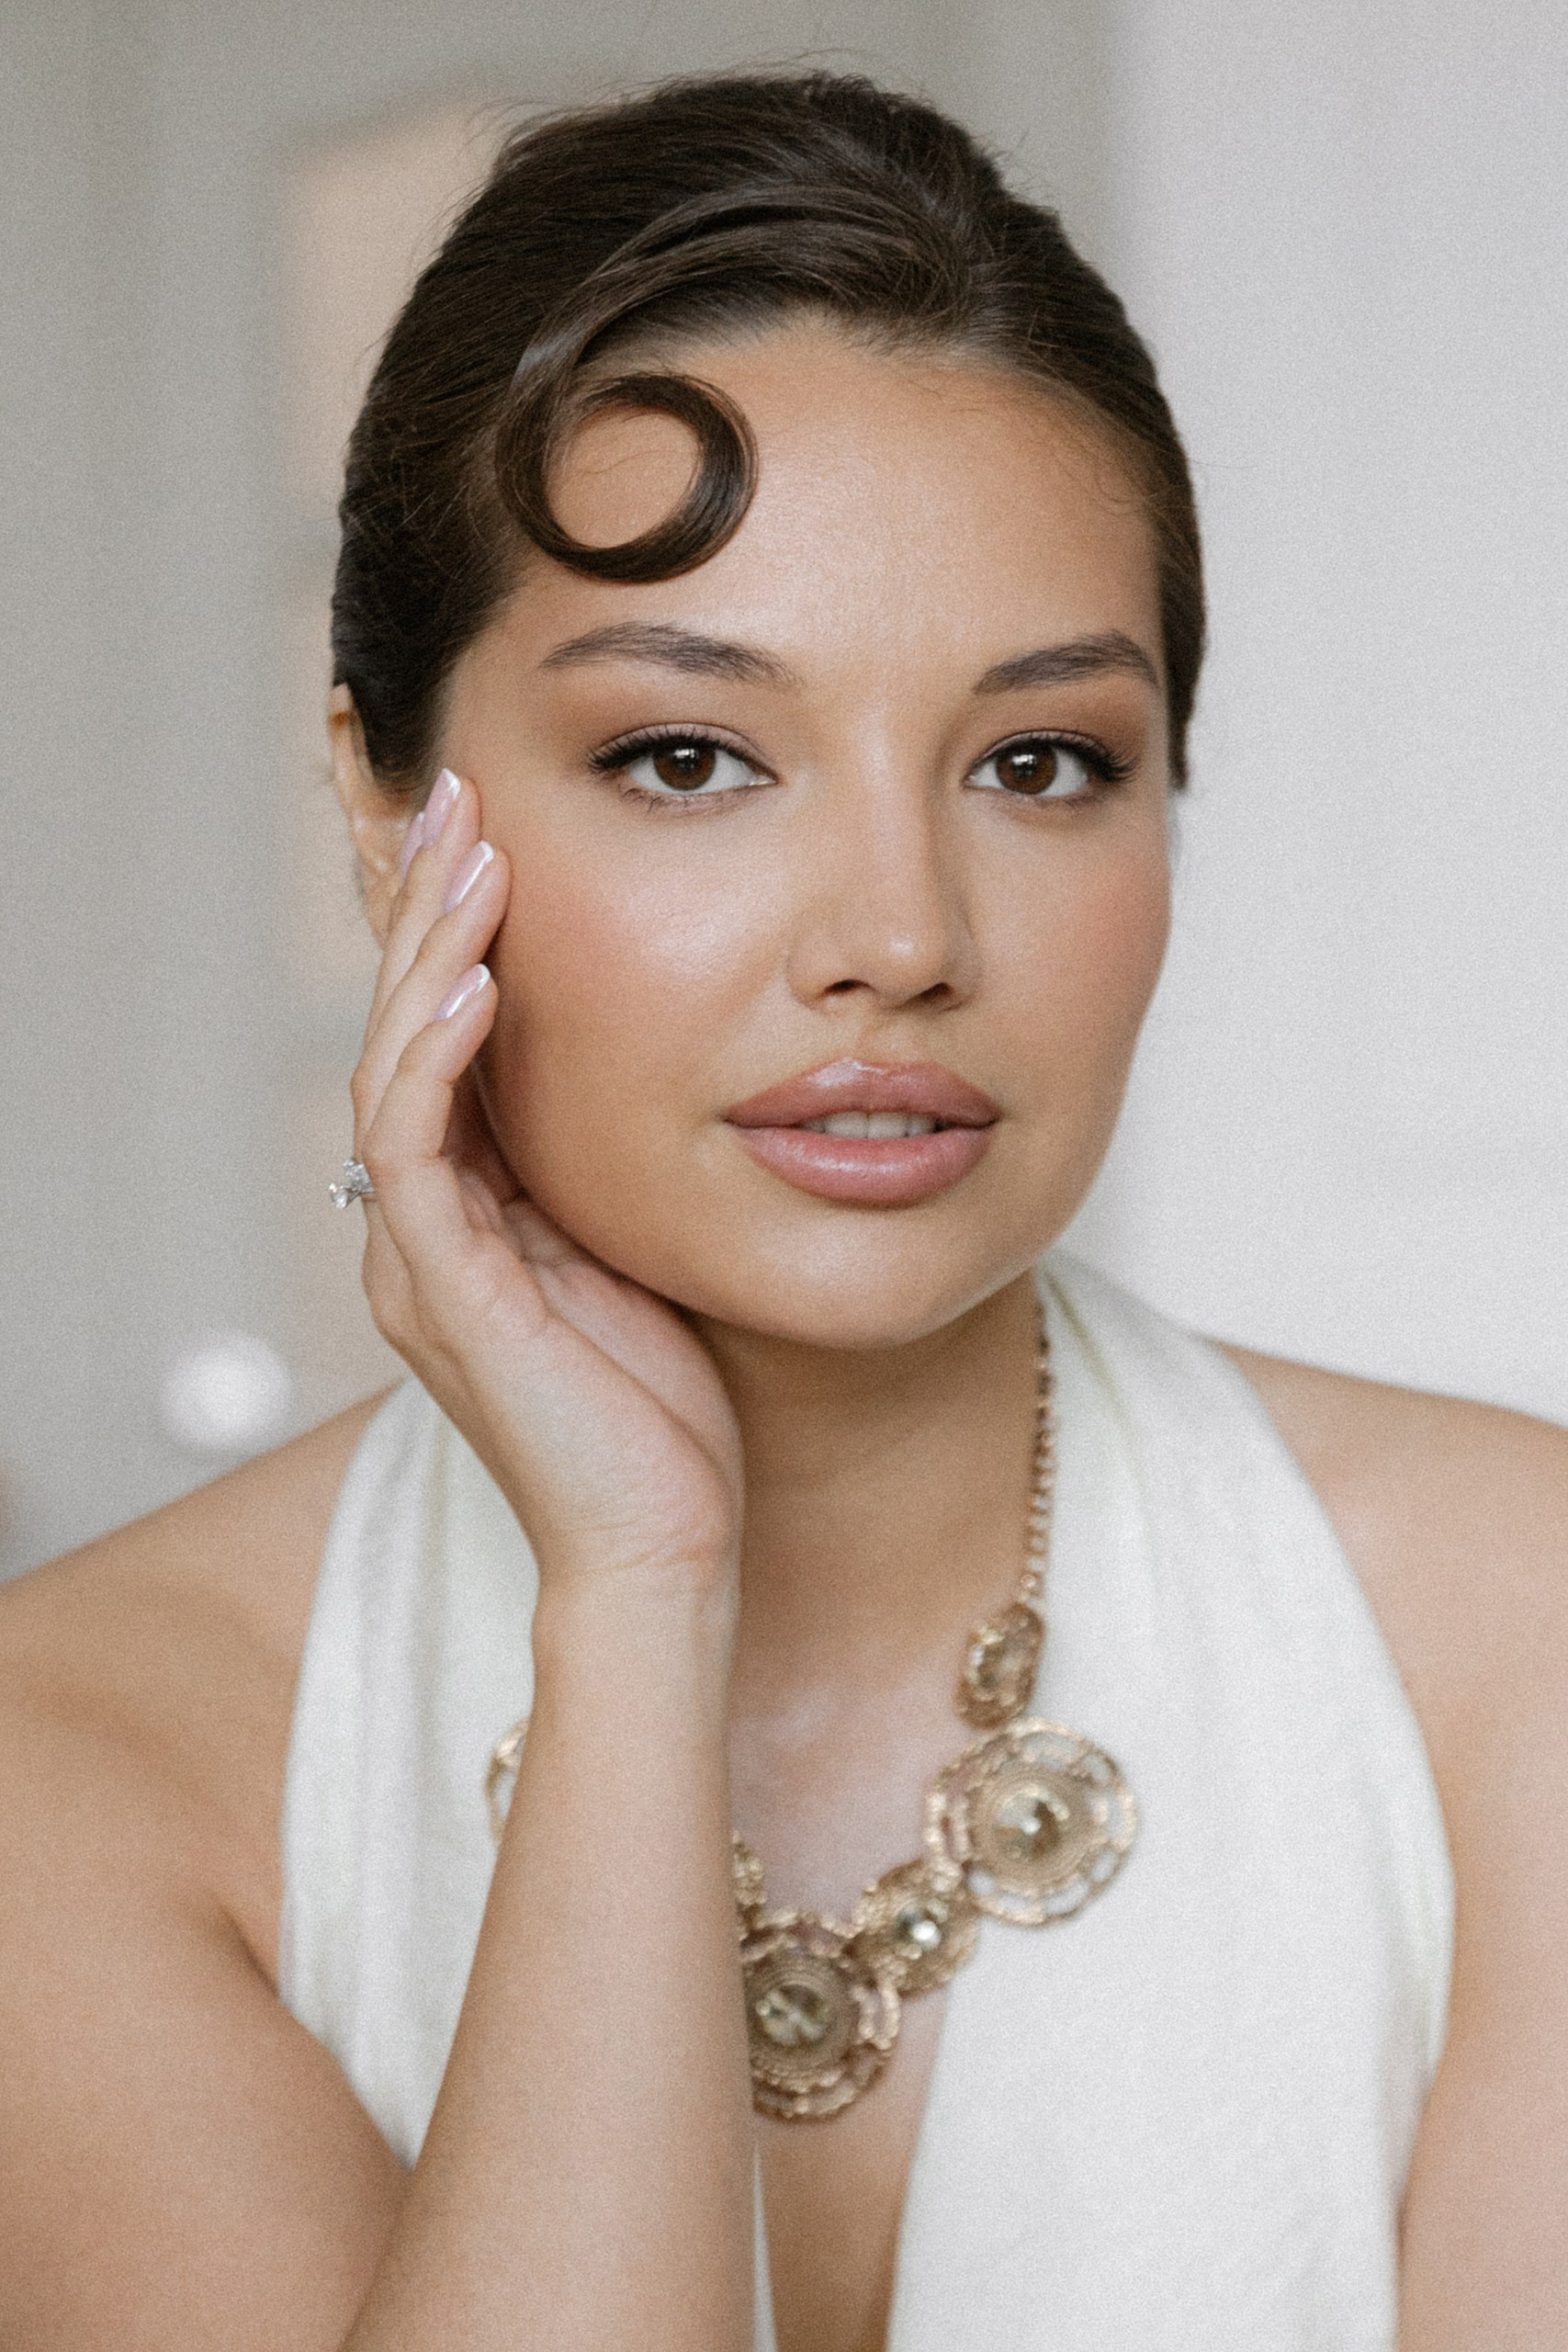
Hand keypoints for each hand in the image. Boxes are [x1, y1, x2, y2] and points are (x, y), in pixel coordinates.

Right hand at [351, 772, 743, 1600]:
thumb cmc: (669, 1417)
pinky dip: (439, 1058)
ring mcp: (420, 1264)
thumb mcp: (644, 1254)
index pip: (442, 1043)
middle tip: (460, 796)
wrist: (667, 1555)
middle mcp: (424, 1229)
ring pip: (391, 1073)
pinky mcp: (443, 1297)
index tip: (486, 826)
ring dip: (429, 955)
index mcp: (469, 1216)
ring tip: (471, 852)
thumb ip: (611, 1172)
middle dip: (427, 910)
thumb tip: (657, 1070)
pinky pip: (413, 1153)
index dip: (450, 932)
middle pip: (400, 1034)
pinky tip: (481, 978)